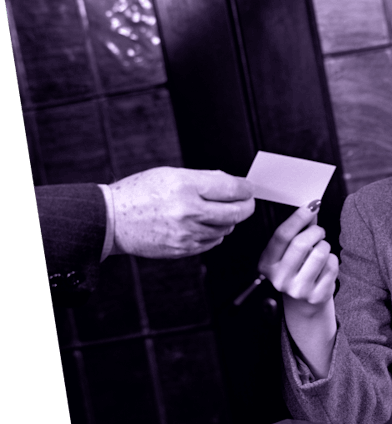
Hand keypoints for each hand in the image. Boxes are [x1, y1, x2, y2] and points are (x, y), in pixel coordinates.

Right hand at [110, 167, 254, 257]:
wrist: (111, 220)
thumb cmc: (139, 193)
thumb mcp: (171, 174)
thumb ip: (205, 178)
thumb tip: (233, 183)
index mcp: (186, 186)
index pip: (232, 188)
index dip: (246, 188)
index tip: (249, 189)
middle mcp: (188, 211)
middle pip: (237, 212)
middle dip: (247, 206)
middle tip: (246, 202)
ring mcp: (186, 233)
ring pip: (226, 228)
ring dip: (228, 220)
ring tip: (216, 212)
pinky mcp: (182, 249)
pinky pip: (212, 242)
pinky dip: (214, 233)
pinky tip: (204, 225)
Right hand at [258, 203, 338, 313]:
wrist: (303, 301)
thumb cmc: (295, 268)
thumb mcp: (287, 251)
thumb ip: (297, 229)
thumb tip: (311, 206)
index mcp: (267, 264)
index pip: (282, 235)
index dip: (299, 217)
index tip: (312, 205)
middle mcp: (279, 279)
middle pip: (301, 243)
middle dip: (315, 231)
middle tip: (319, 233)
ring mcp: (298, 290)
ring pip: (320, 253)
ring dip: (325, 245)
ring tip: (321, 249)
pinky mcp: (316, 296)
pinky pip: (332, 266)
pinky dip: (332, 259)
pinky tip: (325, 265)